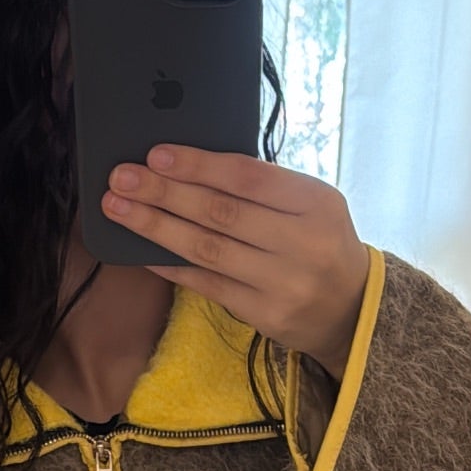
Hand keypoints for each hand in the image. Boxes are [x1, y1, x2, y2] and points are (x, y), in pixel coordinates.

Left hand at [103, 146, 369, 380]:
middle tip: (121, 178)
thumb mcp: (311, 205)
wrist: (353, 308)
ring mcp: (283, 284)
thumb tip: (189, 166)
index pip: (248, 177)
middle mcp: (302, 244)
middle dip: (164, 193)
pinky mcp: (265, 315)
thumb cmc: (320, 242)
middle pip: (220, 213)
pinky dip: (170, 264)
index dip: (197, 165)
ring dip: (156, 227)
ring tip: (118, 208)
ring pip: (207, 250)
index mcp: (316, 204)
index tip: (155, 155)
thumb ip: (264, 187)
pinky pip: (206, 285)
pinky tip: (141, 249)